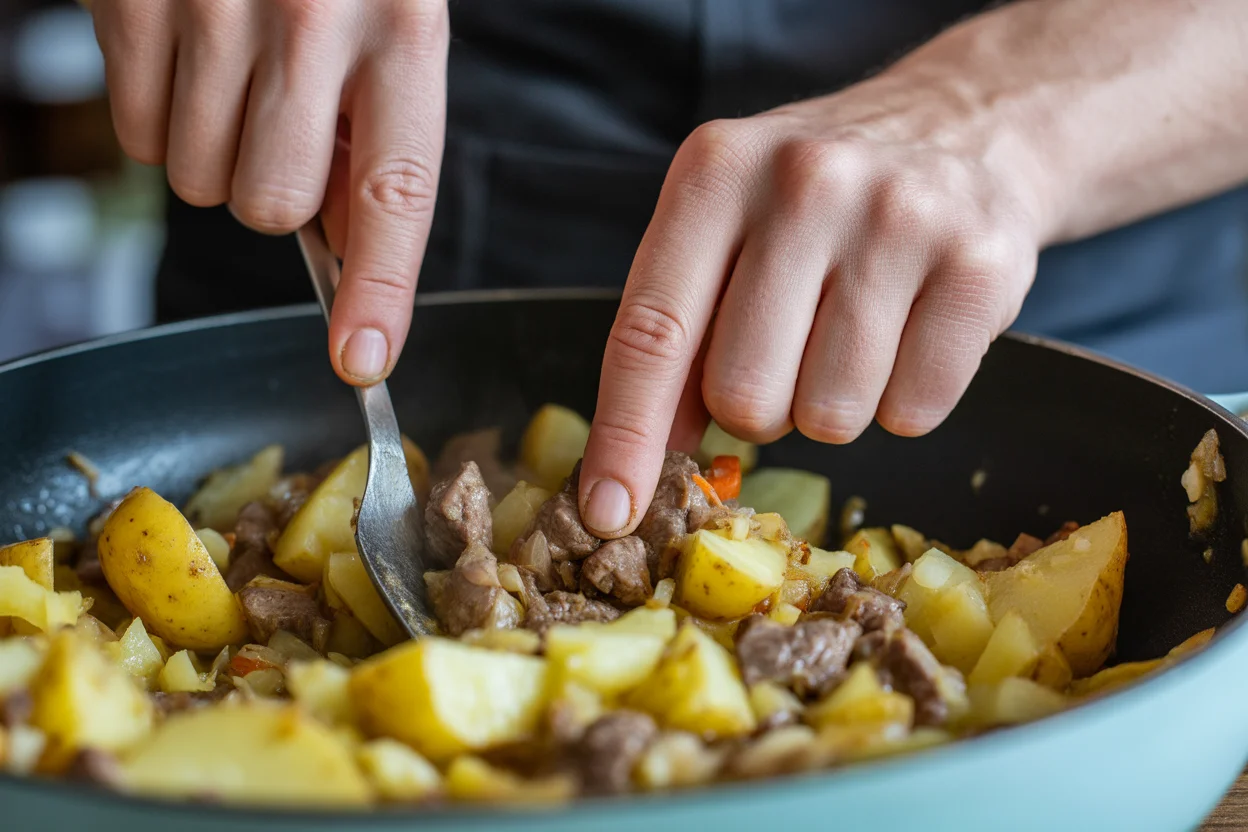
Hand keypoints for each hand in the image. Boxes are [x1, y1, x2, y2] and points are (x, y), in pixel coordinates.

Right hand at [91, 0, 448, 384]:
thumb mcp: (391, 25)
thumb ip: (375, 135)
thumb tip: (347, 251)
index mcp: (402, 29)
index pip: (396, 192)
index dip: (379, 290)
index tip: (363, 361)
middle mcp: (312, 20)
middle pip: (272, 207)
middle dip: (274, 194)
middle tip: (280, 130)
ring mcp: (213, 8)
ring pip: (200, 183)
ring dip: (216, 155)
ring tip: (235, 77)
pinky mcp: (131, 0)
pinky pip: (139, 139)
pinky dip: (160, 120)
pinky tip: (189, 60)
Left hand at [578, 70, 1051, 536]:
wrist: (963, 128)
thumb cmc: (817, 200)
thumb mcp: (726, 227)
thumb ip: (676, 333)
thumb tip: (632, 468)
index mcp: (715, 172)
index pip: (651, 333)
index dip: (625, 437)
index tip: (609, 514)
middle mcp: (803, 183)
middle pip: (742, 396)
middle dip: (757, 408)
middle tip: (789, 352)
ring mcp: (899, 219)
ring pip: (830, 417)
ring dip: (831, 406)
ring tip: (853, 332)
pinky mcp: (979, 266)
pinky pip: (914, 412)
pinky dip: (904, 402)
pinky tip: (911, 333)